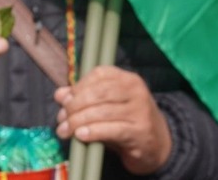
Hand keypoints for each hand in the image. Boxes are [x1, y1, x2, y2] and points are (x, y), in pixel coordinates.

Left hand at [55, 66, 172, 175]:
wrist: (157, 143)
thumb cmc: (127, 121)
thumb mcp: (106, 106)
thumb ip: (83, 98)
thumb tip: (60, 94)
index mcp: (128, 79)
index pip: (100, 74)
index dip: (79, 86)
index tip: (65, 100)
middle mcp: (136, 91)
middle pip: (99, 93)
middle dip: (75, 105)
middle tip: (62, 119)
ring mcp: (140, 111)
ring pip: (103, 112)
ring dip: (79, 121)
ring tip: (66, 130)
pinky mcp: (139, 131)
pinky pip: (112, 129)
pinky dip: (93, 132)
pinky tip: (81, 135)